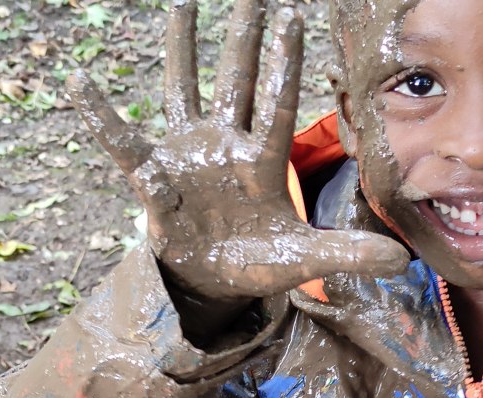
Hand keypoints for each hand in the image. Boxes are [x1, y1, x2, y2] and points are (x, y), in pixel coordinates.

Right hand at [67, 0, 408, 308]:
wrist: (215, 284)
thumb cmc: (260, 263)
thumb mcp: (305, 261)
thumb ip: (348, 253)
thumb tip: (401, 262)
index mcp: (265, 162)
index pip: (277, 104)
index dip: (283, 64)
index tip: (293, 17)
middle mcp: (227, 147)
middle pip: (236, 81)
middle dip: (243, 38)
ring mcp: (190, 156)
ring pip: (185, 91)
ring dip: (182, 50)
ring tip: (180, 3)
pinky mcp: (157, 177)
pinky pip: (126, 146)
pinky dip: (104, 120)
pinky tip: (82, 86)